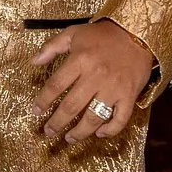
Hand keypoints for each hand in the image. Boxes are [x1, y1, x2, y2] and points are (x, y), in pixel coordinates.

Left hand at [30, 20, 154, 147]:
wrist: (137, 33)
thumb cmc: (103, 34)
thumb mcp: (74, 33)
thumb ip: (51, 46)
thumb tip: (33, 62)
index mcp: (80, 60)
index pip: (55, 85)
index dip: (43, 101)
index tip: (36, 111)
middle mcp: (96, 76)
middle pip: (71, 106)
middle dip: (57, 122)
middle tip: (49, 131)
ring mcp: (114, 88)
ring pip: (93, 117)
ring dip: (80, 132)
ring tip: (69, 138)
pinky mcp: (129, 96)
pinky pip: (120, 119)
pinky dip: (110, 130)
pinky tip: (99, 133)